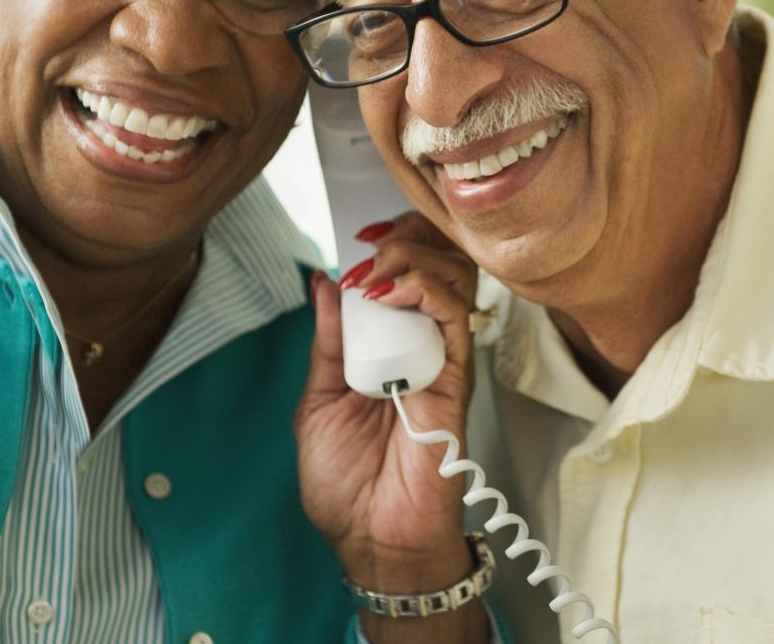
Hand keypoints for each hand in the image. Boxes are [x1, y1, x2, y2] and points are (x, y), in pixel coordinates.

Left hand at [295, 213, 487, 642]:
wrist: (372, 538)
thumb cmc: (347, 484)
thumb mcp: (316, 401)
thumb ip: (328, 342)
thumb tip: (322, 280)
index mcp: (385, 346)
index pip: (401, 272)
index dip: (386, 241)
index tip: (354, 235)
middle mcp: (418, 344)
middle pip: (435, 262)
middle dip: (405, 234)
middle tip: (372, 240)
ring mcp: (441, 357)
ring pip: (452, 277)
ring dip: (413, 256)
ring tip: (378, 269)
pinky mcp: (457, 376)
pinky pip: (456, 316)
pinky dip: (427, 290)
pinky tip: (394, 291)